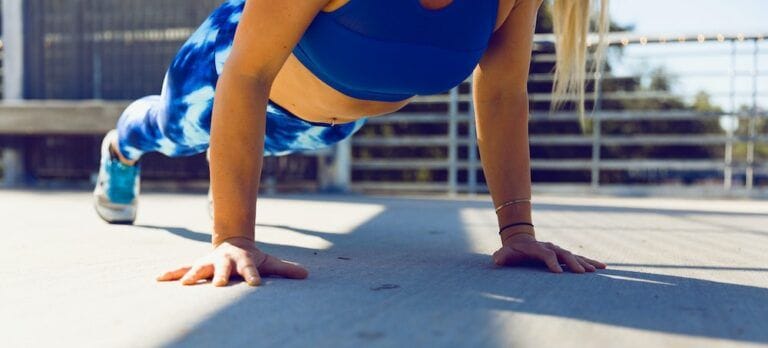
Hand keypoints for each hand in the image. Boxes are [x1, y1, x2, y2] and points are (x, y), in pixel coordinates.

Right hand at [156, 237, 308, 285]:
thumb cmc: (252, 258)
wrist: (232, 242)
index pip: (251, 270)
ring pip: (199, 268)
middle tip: (218, 285)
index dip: (253, 276)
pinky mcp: (197, 265)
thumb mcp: (269, 262)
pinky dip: (171, 273)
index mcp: (244, 261)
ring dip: (191, 275)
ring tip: (184, 284)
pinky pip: (182, 269)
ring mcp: (209, 262)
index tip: (255, 285)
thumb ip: (285, 270)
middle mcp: (225, 261)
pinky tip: (158, 279)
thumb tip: (306, 275)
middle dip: (220, 276)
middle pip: (223, 269)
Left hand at [492, 233, 606, 272]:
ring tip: (598, 269)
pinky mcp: (563, 255)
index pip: (546, 254)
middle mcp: (550, 248)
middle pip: (564, 254)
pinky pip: (578, 258)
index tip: (558, 273)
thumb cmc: (512, 251)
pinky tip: (602, 267)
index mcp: (537, 248)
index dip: (552, 262)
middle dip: (573, 263)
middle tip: (583, 273)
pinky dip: (589, 262)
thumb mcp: (504, 254)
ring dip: (585, 262)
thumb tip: (497, 260)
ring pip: (574, 256)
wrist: (520, 241)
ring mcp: (558, 251)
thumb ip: (501, 256)